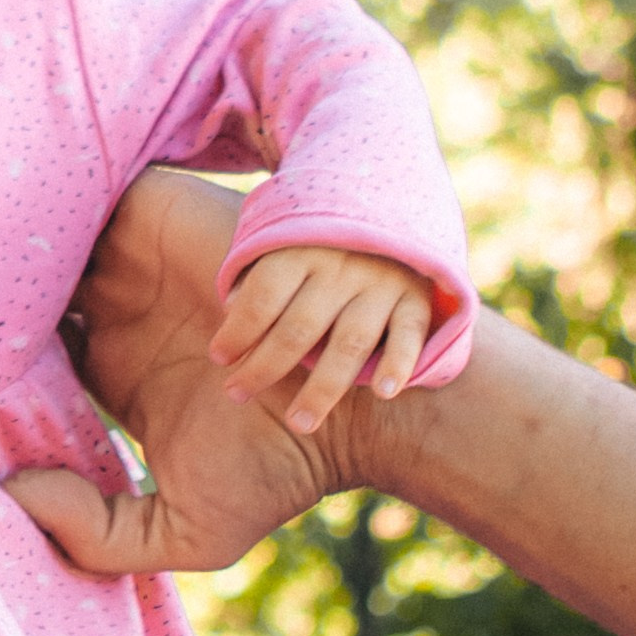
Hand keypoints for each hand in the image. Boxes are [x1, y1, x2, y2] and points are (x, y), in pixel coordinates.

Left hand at [5, 170, 368, 576]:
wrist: (353, 405)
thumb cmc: (275, 473)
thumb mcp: (180, 530)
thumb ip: (93, 532)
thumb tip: (14, 498)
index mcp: (115, 363)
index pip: (31, 338)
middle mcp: (125, 305)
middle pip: (33, 277)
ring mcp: (141, 256)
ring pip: (57, 226)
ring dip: (19, 232)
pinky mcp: (161, 215)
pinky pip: (98, 186)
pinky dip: (59, 191)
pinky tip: (17, 218)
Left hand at [211, 240, 434, 432]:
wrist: (394, 212)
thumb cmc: (321, 244)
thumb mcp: (285, 243)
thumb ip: (257, 275)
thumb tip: (229, 311)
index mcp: (303, 248)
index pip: (264, 295)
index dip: (237, 329)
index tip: (219, 358)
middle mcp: (342, 266)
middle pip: (299, 327)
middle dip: (264, 366)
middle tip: (236, 394)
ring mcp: (382, 282)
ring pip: (350, 342)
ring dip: (323, 388)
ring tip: (299, 423)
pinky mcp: (416, 298)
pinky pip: (409, 334)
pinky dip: (399, 362)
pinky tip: (385, 392)